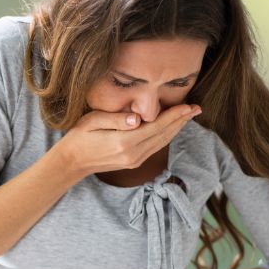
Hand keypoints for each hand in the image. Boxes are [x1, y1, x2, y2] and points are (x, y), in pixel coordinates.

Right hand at [56, 104, 201, 176]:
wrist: (71, 162)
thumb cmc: (79, 137)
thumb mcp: (92, 121)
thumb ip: (116, 119)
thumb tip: (137, 118)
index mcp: (124, 142)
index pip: (156, 126)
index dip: (174, 115)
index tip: (189, 106)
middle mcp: (133, 153)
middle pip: (164, 135)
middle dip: (182, 121)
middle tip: (197, 108)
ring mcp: (135, 160)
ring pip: (162, 142)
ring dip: (177, 128)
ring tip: (189, 116)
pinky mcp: (135, 162)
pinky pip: (156, 147)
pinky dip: (167, 136)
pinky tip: (173, 127)